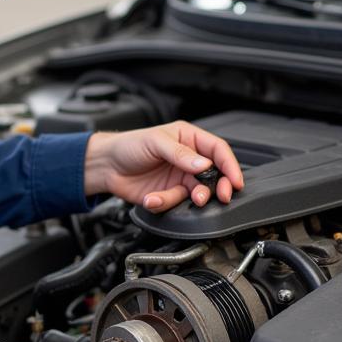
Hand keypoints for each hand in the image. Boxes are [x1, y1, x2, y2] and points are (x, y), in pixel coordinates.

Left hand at [84, 120, 243, 212]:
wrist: (106, 166)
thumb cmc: (129, 145)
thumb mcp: (155, 142)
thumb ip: (180, 154)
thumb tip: (204, 164)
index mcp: (189, 138)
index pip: (218, 150)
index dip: (230, 165)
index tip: (235, 180)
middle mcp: (188, 159)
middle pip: (215, 175)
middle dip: (219, 187)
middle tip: (220, 196)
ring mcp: (180, 177)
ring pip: (197, 192)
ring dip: (190, 198)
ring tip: (177, 197)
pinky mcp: (169, 194)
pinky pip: (176, 203)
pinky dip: (165, 203)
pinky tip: (152, 198)